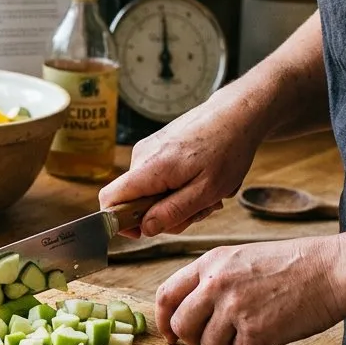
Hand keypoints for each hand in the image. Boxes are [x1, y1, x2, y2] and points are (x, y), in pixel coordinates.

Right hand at [99, 90, 265, 237]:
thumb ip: (173, 212)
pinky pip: (158, 179)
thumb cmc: (227, 149)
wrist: (236, 114)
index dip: (119, 222)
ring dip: (177, 201)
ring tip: (207, 192)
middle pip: (135, 201)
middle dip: (165, 214)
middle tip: (200, 209)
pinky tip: (202, 180)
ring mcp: (148, 150)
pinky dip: (179, 187)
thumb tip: (145, 228)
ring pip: (150, 192)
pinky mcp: (157, 147)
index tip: (145, 230)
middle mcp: (141, 157)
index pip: (109, 199)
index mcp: (149, 168)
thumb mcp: (206, 191)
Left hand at [156, 236, 344, 344]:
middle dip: (194, 341)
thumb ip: (214, 280)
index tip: (170, 335)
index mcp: (210, 263)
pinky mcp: (255, 330)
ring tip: (254, 333)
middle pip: (181, 325)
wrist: (332, 271)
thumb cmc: (293, 266)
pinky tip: (271, 340)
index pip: (166, 295)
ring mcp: (234, 308)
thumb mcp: (243, 258)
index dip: (164, 320)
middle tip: (215, 343)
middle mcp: (215, 284)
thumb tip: (191, 311)